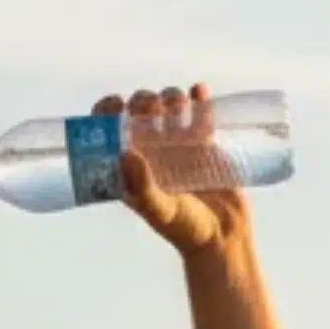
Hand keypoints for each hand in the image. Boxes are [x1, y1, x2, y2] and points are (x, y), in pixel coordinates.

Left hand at [91, 83, 254, 258]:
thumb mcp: (159, 210)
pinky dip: (198, 96)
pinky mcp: (204, 143)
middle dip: (143, 101)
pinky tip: (199, 92)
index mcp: (129, 166)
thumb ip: (142, 186)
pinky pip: (199, 111)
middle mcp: (150, 151)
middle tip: (151, 107)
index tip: (115, 104)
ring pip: (168, 105)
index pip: (109, 130)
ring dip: (171, 96)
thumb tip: (125, 152)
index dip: (106, 112)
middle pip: (139, 111)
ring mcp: (178, 145)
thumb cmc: (184, 229)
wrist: (223, 236)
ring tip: (179, 106)